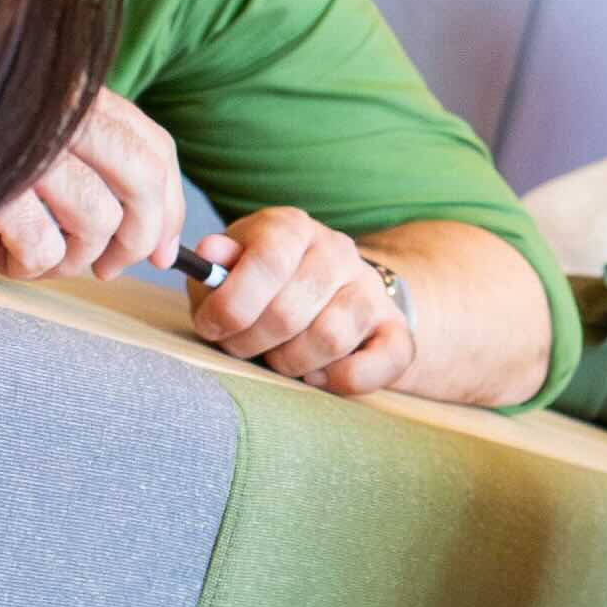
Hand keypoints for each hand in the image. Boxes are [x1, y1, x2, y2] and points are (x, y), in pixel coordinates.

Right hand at [0, 84, 180, 283]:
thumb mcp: (34, 137)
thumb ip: (102, 174)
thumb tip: (163, 250)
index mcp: (77, 94)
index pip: (154, 147)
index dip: (168, 208)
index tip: (162, 252)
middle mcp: (62, 110)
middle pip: (143, 179)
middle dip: (135, 240)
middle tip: (107, 268)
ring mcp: (31, 144)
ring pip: (96, 221)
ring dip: (69, 260)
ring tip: (32, 256)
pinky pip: (41, 248)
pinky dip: (24, 267)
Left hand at [180, 208, 414, 393]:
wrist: (330, 294)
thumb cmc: (263, 286)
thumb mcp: (229, 269)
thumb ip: (216, 266)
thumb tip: (211, 254)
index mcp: (292, 227)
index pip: (268, 262)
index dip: (233, 305)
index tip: (212, 327)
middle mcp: (337, 250)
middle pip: (290, 312)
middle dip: (252, 343)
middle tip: (241, 347)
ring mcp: (370, 289)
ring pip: (330, 338)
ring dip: (291, 363)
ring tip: (276, 359)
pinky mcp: (395, 328)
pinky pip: (381, 361)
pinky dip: (344, 379)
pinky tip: (317, 377)